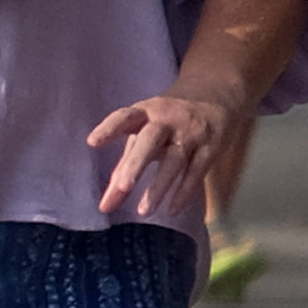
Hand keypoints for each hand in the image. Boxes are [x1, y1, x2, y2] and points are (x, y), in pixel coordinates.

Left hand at [88, 89, 237, 222]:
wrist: (216, 96)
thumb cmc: (167, 121)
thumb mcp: (145, 130)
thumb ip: (124, 162)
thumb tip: (106, 202)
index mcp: (145, 111)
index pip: (124, 117)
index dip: (109, 128)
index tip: (91, 142)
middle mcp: (167, 120)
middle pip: (150, 141)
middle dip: (135, 163)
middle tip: (122, 187)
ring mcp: (192, 133)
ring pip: (175, 160)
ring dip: (159, 186)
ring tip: (143, 211)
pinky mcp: (212, 147)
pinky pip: (197, 172)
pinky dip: (184, 192)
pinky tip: (172, 210)